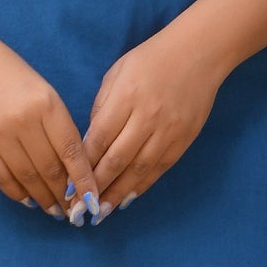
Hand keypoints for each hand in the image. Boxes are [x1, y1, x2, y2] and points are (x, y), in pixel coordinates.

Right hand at [0, 29, 101, 221]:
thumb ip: (58, 126)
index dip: (83, 181)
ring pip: (27, 177)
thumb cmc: (10, 75)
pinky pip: (1, 177)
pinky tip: (29, 200)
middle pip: (50, 169)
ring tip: (55, 210)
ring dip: (44, 198)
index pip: (71, 151)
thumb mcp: (43, 92)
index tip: (92, 200)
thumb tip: (72, 169)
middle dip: (65, 195)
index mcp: (47, 104)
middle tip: (75, 211)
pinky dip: (17, 193)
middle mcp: (24, 120)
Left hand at [82, 0, 266, 209]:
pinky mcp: (183, 139)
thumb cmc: (150, 60)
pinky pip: (159, 169)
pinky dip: (141, 186)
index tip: (67, 185)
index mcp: (125, 97)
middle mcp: (147, 117)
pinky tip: (127, 199)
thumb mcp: (116, 74)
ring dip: (117, 193)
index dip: (82, 166)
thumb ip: (102, 108)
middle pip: (116, 160)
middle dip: (96, 187)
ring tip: (101, 212)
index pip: (98, 139)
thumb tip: (89, 143)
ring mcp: (168, 131)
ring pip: (138, 170)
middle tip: (80, 209)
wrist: (198, 54)